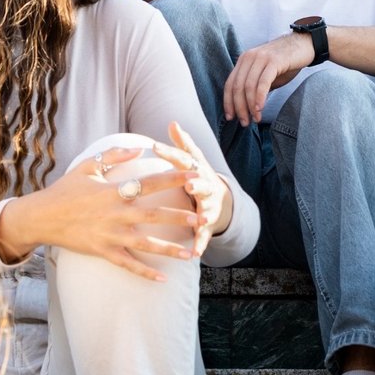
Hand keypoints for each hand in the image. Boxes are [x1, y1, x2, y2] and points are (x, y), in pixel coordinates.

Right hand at [0, 146, 203, 280]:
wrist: (41, 217)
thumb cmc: (65, 190)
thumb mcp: (87, 167)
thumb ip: (114, 156)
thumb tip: (139, 148)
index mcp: (113, 191)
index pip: (149, 183)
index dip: (173, 178)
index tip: (194, 174)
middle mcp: (115, 214)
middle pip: (153, 216)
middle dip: (179, 217)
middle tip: (202, 218)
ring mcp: (110, 235)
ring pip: (145, 244)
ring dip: (169, 249)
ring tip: (191, 253)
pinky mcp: (103, 251)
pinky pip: (128, 263)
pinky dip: (145, 271)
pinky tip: (163, 278)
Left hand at [154, 121, 232, 255]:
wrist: (220, 197)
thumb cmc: (197, 175)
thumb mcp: (192, 158)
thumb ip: (181, 143)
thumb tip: (173, 122)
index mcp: (196, 169)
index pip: (183, 159)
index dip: (170, 153)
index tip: (155, 146)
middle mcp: (205, 185)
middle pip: (201, 184)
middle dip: (196, 184)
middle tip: (188, 184)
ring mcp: (209, 205)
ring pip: (207, 209)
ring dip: (204, 213)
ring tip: (202, 218)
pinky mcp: (208, 223)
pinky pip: (204, 234)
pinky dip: (201, 242)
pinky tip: (196, 252)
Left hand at [224, 33, 312, 125]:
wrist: (304, 44)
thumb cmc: (286, 62)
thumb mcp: (266, 73)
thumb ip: (256, 86)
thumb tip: (247, 108)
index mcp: (244, 60)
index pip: (230, 84)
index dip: (228, 102)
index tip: (230, 117)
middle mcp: (249, 57)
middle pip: (237, 87)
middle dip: (239, 108)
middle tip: (244, 123)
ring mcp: (261, 58)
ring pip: (248, 86)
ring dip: (250, 106)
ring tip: (255, 119)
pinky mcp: (274, 61)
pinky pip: (262, 82)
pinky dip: (259, 97)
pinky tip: (260, 108)